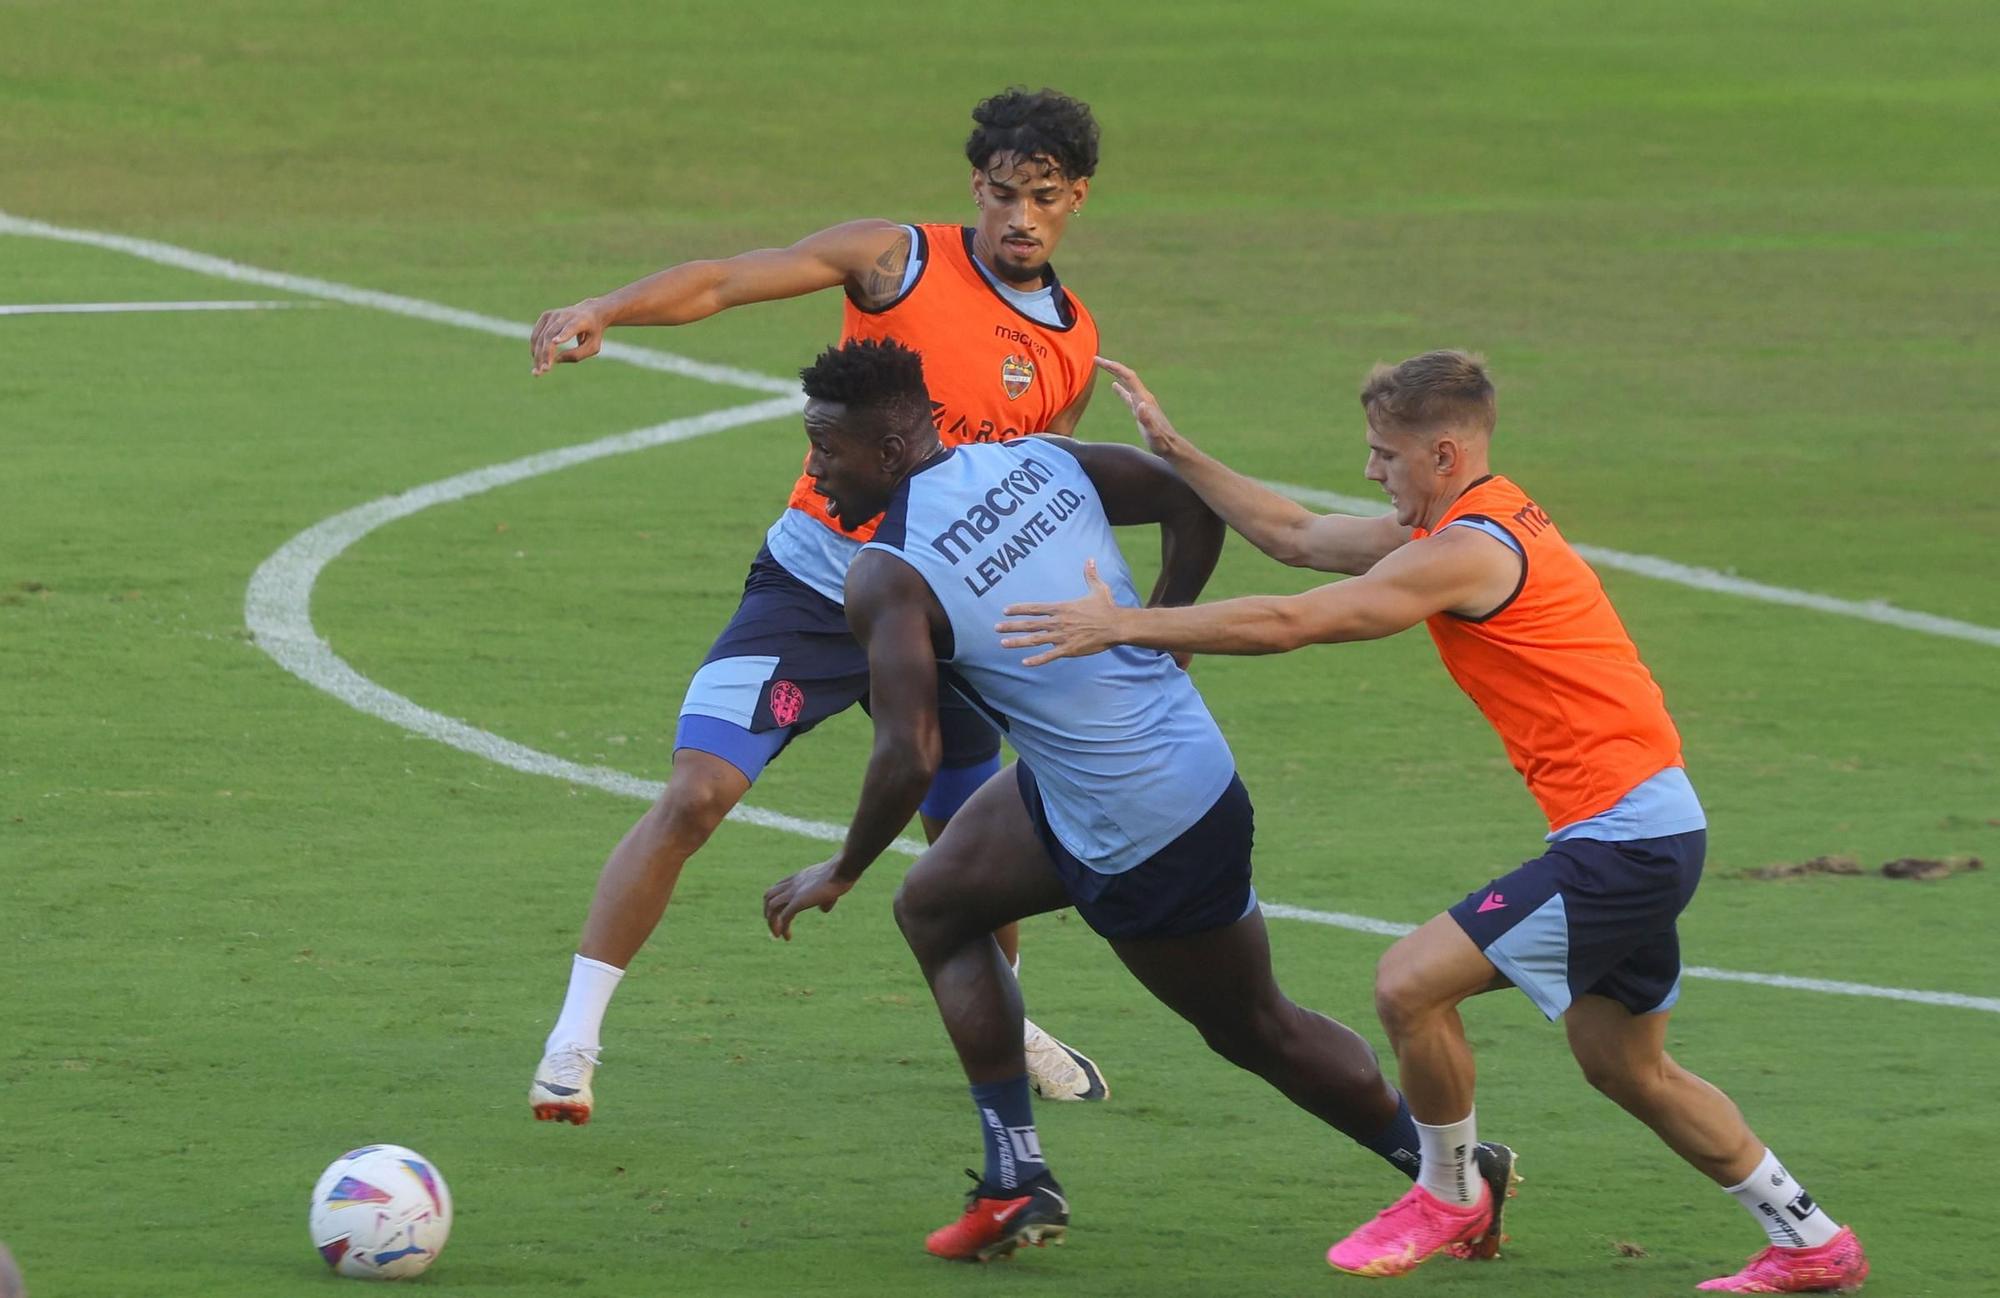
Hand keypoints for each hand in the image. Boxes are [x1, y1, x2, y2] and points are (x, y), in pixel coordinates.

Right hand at [530, 301, 607, 374]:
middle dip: (546, 353)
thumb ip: (577, 355)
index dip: (563, 335)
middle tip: (544, 371)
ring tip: (537, 371)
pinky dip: (535, 348)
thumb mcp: (593, 347)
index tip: (555, 342)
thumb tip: (556, 360)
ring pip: (541, 336)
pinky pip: (537, 334)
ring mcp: (554, 314)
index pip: (570, 327)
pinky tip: (537, 360)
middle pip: (551, 335)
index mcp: (581, 321)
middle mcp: (565, 315)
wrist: (591, 311)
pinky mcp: (546, 316)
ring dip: (537, 354)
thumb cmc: (593, 333)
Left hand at [762, 858, 854, 940]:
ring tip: (777, 934)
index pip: (777, 888)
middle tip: (774, 926)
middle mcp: (793, 884)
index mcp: (799, 878)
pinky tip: (787, 937)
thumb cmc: (841, 876)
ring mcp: (795, 892)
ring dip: (772, 922)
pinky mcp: (799, 901)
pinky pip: (784, 916)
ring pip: (772, 906)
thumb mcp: (831, 886)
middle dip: (767, 912)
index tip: (779, 915)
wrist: (841, 871)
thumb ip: (825, 898)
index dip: (774, 902)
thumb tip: (823, 909)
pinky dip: (782, 928)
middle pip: (769, 896)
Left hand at [996, 558, 1123, 666]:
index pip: (1035, 608)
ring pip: (1035, 640)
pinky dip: (1037, 660)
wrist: (1116, 625)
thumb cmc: (1106, 607)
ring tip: (1003, 643)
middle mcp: (1058, 622)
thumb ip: (1090, 575)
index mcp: (1061, 608)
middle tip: (996, 628)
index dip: (1018, 609)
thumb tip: (1091, 559)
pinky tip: (1024, 662)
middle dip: (1011, 626)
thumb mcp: (1097, 588)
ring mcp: (1062, 637)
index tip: (1005, 611)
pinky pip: (1049, 655)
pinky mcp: (1069, 649)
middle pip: (1030, 624)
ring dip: (1018, 642)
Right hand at [1094, 356, 1190, 459]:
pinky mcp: (1140, 410)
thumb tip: (1141, 405)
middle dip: (1111, 366)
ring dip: (1115, 373)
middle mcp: (1143, 397)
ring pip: (1127, 383)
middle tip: (1096, 359)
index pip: (1127, 376)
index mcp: (1143, 398)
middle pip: (1126, 376)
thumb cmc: (1161, 442)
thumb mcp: (1153, 433)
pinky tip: (1114, 385)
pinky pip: (1128, 394)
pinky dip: (1120, 388)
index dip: (1113, 367)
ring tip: (1102, 366)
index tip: (1098, 361)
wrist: (1170, 446)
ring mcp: (1142, 402)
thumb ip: (1147, 420)